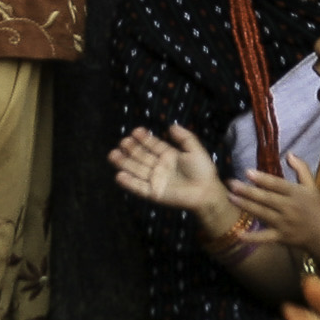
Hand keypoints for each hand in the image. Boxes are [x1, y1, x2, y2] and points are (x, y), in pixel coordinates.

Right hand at [109, 124, 230, 220]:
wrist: (206, 192)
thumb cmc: (203, 170)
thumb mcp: (195, 149)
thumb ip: (185, 137)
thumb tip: (171, 126)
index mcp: (168, 155)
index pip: (152, 145)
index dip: (144, 138)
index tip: (135, 131)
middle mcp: (159, 167)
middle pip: (141, 156)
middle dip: (131, 149)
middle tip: (122, 142)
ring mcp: (156, 180)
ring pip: (137, 170)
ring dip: (125, 163)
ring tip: (112, 155)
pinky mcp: (154, 193)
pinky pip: (139, 187)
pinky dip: (129, 183)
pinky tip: (119, 176)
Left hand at [228, 153, 319, 260]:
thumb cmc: (315, 208)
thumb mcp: (311, 186)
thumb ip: (301, 168)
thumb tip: (289, 153)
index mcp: (296, 193)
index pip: (277, 184)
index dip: (262, 179)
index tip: (247, 172)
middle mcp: (289, 208)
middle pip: (266, 198)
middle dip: (248, 191)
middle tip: (231, 184)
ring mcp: (284, 224)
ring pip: (262, 214)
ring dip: (246, 206)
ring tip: (231, 198)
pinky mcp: (280, 237)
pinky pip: (264, 237)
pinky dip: (252, 237)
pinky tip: (238, 234)